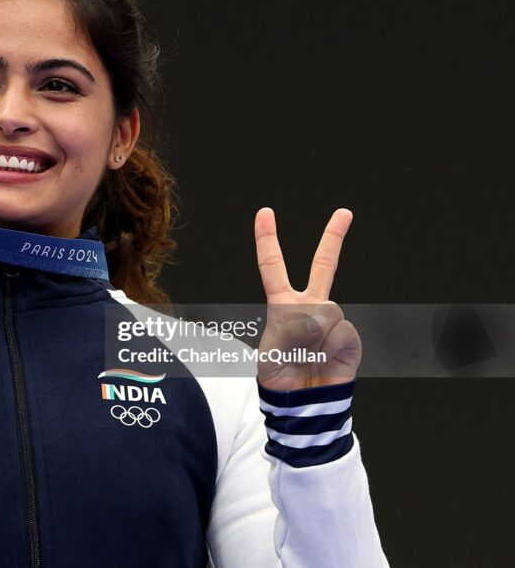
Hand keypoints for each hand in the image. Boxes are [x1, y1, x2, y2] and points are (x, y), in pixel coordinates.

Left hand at [254, 208, 360, 390]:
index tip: (265, 213)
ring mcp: (332, 321)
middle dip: (334, 237)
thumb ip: (290, 329)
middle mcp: (310, 307)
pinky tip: (323, 359)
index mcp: (282, 305)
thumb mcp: (271, 351)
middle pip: (323, 266)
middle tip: (345, 212)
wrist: (302, 403)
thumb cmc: (281, 375)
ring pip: (326, 309)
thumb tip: (320, 317)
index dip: (268, 239)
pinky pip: (340, 330)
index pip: (273, 266)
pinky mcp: (349, 337)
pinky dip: (329, 346)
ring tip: (306, 354)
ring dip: (313, 333)